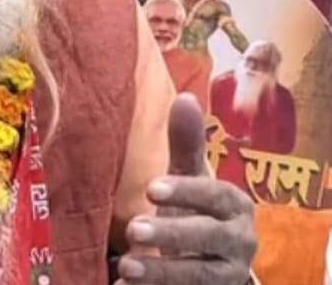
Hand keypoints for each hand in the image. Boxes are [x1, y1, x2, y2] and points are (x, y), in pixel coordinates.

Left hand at [115, 94, 255, 283]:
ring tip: (125, 268)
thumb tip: (185, 97)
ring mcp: (228, 274)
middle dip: (172, 235)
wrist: (218, 263)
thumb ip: (187, 144)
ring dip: (162, 273)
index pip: (215, 196)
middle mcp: (239, 241)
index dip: (186, 192)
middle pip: (208, 238)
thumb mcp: (192, 179)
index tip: (151, 189)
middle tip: (133, 230)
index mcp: (234, 205)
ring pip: (199, 275)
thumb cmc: (198, 211)